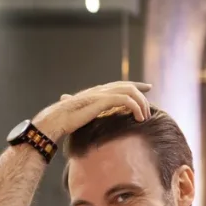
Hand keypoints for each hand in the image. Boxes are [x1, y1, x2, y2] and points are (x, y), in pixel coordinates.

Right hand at [33, 82, 151, 139]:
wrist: (55, 120)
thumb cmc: (63, 120)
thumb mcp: (77, 115)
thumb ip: (82, 111)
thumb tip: (72, 108)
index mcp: (96, 92)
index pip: (119, 85)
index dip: (135, 85)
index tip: (147, 88)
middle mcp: (100, 89)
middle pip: (128, 86)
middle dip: (142, 93)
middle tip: (150, 108)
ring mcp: (101, 93)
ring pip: (130, 91)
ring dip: (141, 103)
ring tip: (144, 117)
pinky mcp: (102, 100)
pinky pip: (126, 100)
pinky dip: (135, 107)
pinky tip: (139, 118)